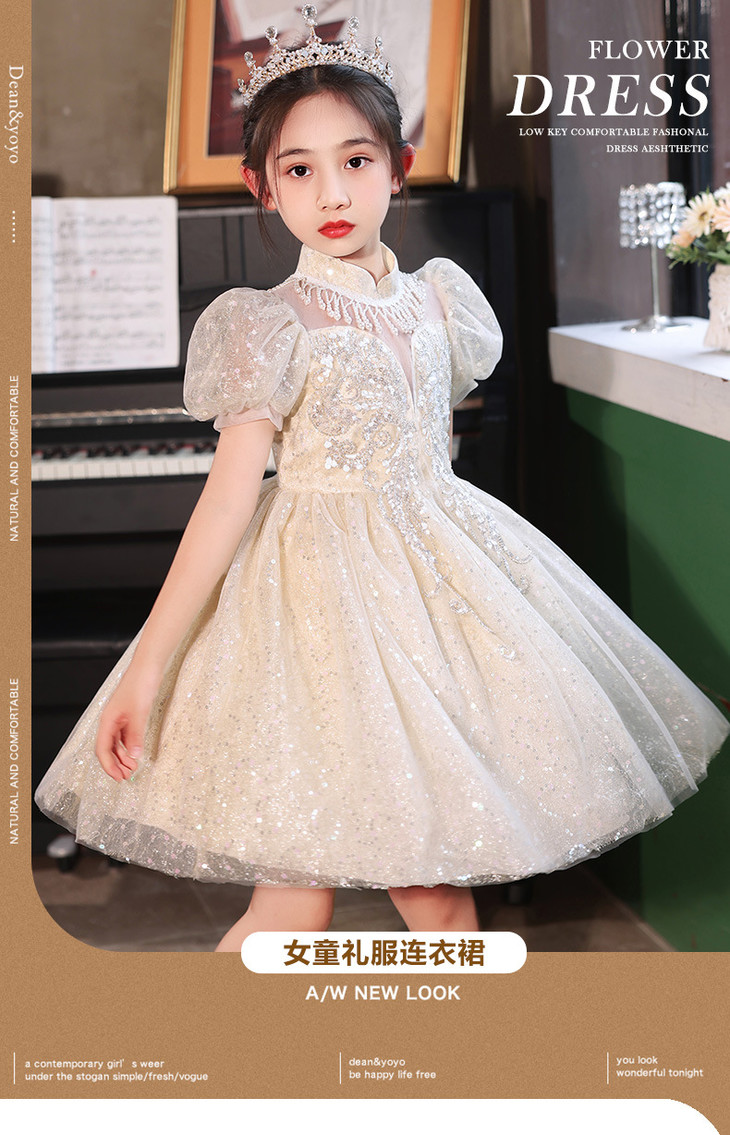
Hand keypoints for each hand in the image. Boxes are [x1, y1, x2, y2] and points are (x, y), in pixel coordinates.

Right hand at [94, 666, 160, 782]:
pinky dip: (129, 747)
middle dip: (115, 764)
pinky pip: (125, 736)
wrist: (148, 666)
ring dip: (123, 757)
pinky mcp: (130, 715)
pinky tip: (135, 753)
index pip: (102, 749)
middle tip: (127, 777)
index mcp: (107, 720)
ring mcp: (120, 718)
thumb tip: (134, 756)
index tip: (118, 778)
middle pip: (107, 749)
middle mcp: (111, 721)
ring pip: (116, 743)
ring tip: (133, 768)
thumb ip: (136, 735)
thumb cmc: (140, 684)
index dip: (108, 766)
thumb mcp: (139, 712)